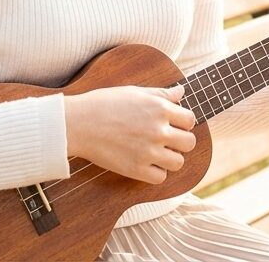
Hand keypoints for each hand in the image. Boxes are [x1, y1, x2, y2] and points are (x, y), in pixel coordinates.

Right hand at [63, 85, 195, 184]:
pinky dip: (155, 172)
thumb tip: (181, 92)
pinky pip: (160, 177)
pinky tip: (146, 163)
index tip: (173, 124)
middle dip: (181, 141)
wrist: (78, 123)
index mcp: (159, 108)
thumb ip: (161, 93)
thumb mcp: (134, 92)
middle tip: (167, 140)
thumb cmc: (103, 104)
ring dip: (170, 158)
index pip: (190, 119)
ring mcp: (148, 151)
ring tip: (156, 153)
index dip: (183, 122)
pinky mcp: (136, 169)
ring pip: (178, 162)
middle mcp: (158, 130)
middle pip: (189, 143)